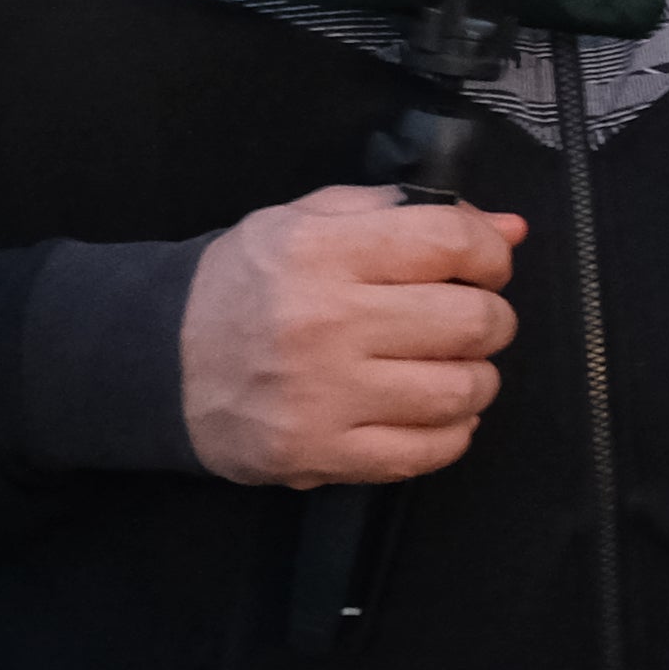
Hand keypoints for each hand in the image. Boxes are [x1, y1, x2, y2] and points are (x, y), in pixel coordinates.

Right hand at [179, 186, 525, 487]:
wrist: (158, 362)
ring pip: (460, 391)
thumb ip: (407, 214)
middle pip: (470, 322)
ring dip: (477, 378)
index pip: (449, 243)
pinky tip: (434, 412)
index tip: (486, 265)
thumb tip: (510, 228)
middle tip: (472, 320)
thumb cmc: (244, 284)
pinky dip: (452, 432)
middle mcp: (324, 324)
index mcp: (320, 253)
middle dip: (491, 318)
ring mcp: (323, 397)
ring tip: (454, 367)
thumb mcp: (305, 223)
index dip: (489, 253)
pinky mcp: (319, 455)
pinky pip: (427, 451)